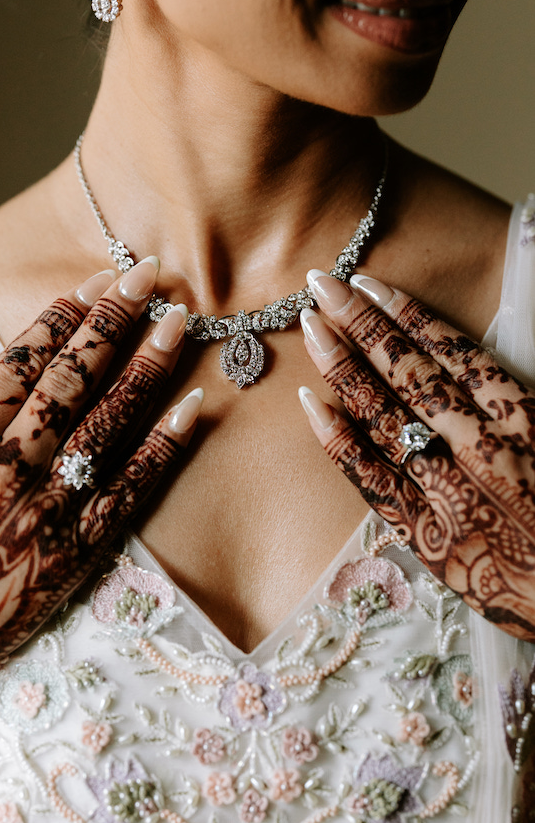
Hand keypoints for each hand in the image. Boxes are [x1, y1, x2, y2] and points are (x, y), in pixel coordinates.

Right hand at [0, 259, 201, 816]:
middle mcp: (10, 461)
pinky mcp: (78, 548)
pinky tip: (193, 407)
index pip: (24, 357)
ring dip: (147, 366)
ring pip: (108, 421)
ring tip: (179, 320)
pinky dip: (163, 447)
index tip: (100, 279)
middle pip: (73, 376)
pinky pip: (129, 489)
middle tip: (152, 274)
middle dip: (115, 318)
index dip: (67, 312)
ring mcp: (48, 504)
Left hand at [299, 270, 534, 641]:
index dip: (407, 315)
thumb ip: (517, 407)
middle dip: (362, 325)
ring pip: (386, 417)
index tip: (370, 283)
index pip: (456, 353)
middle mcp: (486, 449)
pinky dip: (340, 441)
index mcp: (528, 421)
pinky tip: (311, 404)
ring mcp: (452, 494)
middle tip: (320, 286)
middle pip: (411, 374)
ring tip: (310, 327)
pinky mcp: (429, 538)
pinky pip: (373, 481)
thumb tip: (476, 369)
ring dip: (344, 368)